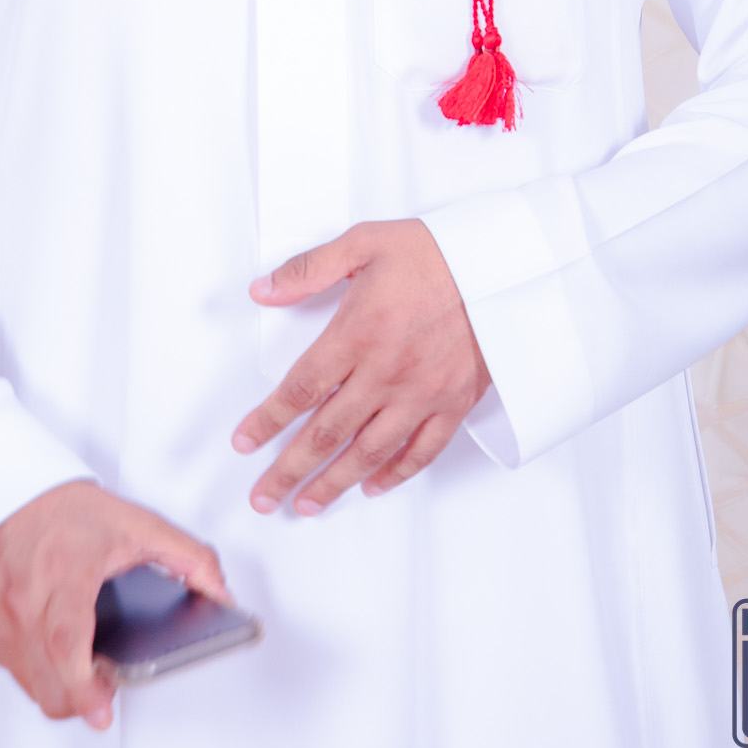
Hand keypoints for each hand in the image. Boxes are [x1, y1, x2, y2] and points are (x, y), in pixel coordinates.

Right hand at [0, 479, 230, 728]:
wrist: (8, 491)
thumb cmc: (67, 510)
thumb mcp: (139, 524)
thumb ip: (189, 558)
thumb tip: (220, 595)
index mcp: (63, 573)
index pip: (65, 641)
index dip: (81, 685)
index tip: (100, 712)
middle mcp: (20, 596)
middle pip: (46, 676)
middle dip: (77, 698)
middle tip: (100, 691)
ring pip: (27, 678)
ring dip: (55, 682)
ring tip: (78, 660)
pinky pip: (6, 663)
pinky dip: (30, 664)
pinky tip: (48, 641)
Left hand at [231, 220, 490, 515]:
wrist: (503, 267)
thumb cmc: (435, 252)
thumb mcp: (364, 242)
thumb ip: (309, 269)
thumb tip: (262, 289)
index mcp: (358, 333)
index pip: (300, 390)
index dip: (268, 421)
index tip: (245, 443)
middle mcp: (385, 373)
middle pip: (326, 433)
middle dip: (288, 468)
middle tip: (263, 495)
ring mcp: (421, 394)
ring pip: (368, 452)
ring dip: (333, 483)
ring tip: (306, 505)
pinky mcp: (453, 404)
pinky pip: (421, 451)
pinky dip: (395, 474)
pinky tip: (372, 486)